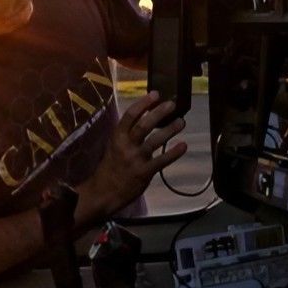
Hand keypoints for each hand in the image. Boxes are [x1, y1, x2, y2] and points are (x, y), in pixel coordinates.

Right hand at [82, 91, 186, 217]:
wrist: (103, 192)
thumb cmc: (111, 166)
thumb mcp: (114, 146)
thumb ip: (128, 133)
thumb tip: (147, 116)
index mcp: (117, 137)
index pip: (130, 116)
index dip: (143, 103)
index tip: (155, 94)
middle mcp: (125, 146)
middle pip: (144, 126)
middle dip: (158, 113)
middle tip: (172, 104)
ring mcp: (135, 159)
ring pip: (154, 141)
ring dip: (169, 130)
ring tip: (181, 122)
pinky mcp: (144, 173)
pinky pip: (161, 161)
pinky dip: (173, 153)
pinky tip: (183, 146)